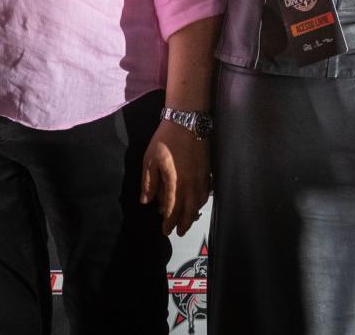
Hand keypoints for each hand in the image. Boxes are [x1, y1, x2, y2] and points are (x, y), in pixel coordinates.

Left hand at [140, 119, 210, 236]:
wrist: (187, 122)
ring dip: (193, 214)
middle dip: (183, 223)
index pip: (172, 209)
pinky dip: (201, 202)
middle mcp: (190, 184)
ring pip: (199, 203)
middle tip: (178, 233)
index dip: (168, 221)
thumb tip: (146, 201)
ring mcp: (201, 178)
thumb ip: (149, 183)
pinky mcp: (208, 171)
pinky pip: (206, 193)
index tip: (165, 231)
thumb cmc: (165, 140)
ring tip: (188, 222)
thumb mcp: (150, 160)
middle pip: (188, 210)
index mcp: (174, 183)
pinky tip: (198, 203)